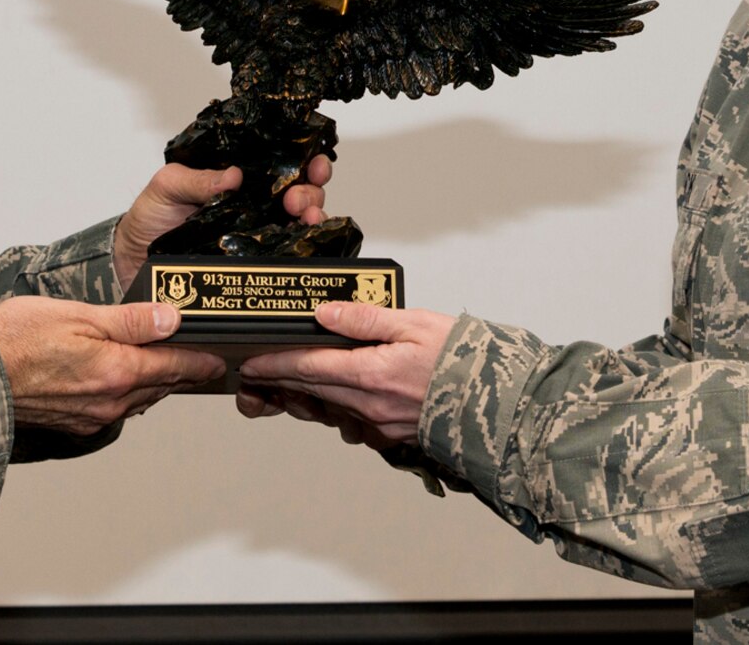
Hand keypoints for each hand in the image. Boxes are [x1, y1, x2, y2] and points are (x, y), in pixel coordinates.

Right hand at [0, 296, 223, 433]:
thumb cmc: (15, 341)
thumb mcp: (77, 316)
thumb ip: (129, 320)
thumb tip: (171, 319)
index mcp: (118, 371)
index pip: (175, 366)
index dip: (201, 360)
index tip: (221, 358)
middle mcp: (112, 401)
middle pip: (162, 385)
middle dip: (185, 371)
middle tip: (206, 360)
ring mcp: (94, 416)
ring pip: (141, 398)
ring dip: (159, 383)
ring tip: (174, 366)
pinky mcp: (76, 424)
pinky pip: (118, 408)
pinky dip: (132, 392)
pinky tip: (128, 379)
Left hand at [113, 155, 332, 288]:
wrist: (136, 261)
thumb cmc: (150, 217)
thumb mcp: (167, 186)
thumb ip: (195, 179)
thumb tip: (232, 175)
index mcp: (237, 174)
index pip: (279, 158)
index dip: (303, 155)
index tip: (311, 161)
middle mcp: (254, 199)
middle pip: (301, 185)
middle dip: (311, 187)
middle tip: (296, 198)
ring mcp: (259, 228)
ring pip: (303, 216)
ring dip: (314, 211)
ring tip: (304, 216)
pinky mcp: (257, 256)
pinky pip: (290, 248)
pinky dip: (306, 242)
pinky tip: (305, 238)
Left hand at [235, 302, 453, 446]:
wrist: (497, 404)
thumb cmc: (463, 360)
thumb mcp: (415, 323)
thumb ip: (365, 318)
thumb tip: (325, 312)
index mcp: (371, 374)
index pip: (308, 367)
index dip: (275, 364)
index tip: (251, 361)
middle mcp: (369, 406)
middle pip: (310, 390)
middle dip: (278, 381)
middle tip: (252, 374)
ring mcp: (379, 425)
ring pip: (327, 409)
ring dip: (302, 397)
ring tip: (279, 385)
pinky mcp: (391, 436)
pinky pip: (350, 422)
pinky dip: (333, 409)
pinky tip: (327, 399)